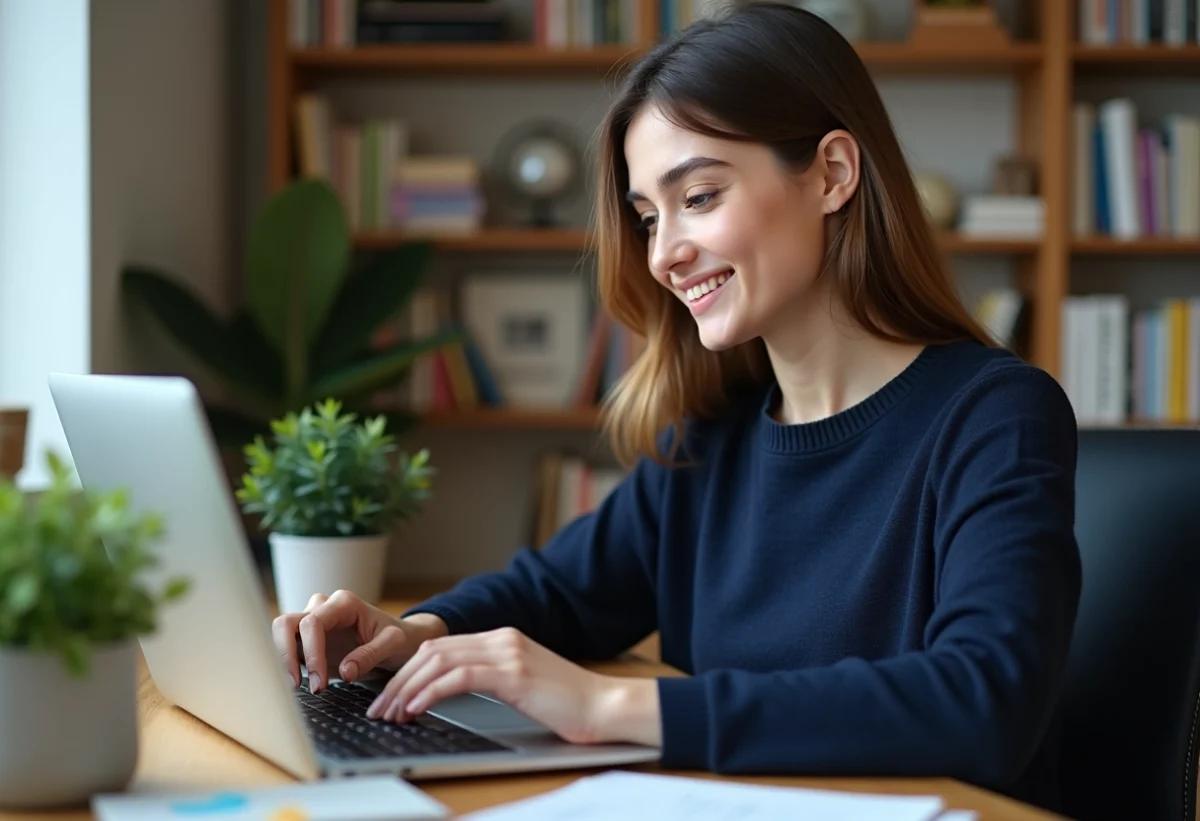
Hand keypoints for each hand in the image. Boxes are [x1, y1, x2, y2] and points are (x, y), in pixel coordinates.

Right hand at [271, 589, 447, 692]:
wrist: (397, 643)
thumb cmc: (397, 638)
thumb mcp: (394, 644)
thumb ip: (371, 654)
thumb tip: (345, 671)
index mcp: (344, 604)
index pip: (312, 623)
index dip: (311, 653)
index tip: (319, 683)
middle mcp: (323, 608)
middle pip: (286, 623)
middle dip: (286, 656)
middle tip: (298, 686)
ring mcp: (312, 623)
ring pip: (280, 633)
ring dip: (282, 660)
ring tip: (296, 688)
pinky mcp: (307, 640)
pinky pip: (286, 648)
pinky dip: (285, 665)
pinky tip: (295, 685)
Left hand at [365, 627, 661, 746]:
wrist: (605, 706)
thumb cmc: (568, 705)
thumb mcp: (523, 686)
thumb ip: (492, 679)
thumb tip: (450, 694)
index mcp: (503, 639)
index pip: (442, 647)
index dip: (409, 671)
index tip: (390, 696)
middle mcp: (502, 639)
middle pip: (433, 651)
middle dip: (399, 680)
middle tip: (379, 707)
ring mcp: (508, 652)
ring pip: (439, 661)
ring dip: (408, 688)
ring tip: (391, 713)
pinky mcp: (513, 673)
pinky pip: (458, 677)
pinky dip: (430, 692)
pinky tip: (416, 707)